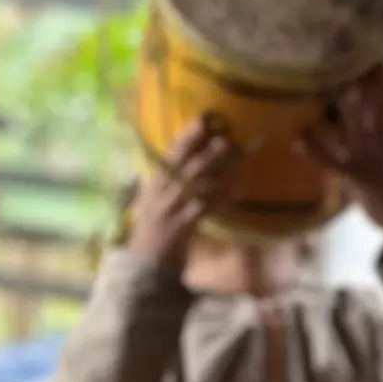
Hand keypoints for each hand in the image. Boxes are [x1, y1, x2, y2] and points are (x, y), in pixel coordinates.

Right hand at [127, 120, 238, 272]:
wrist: (144, 262)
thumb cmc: (152, 228)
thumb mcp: (153, 199)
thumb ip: (166, 179)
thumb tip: (185, 154)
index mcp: (154, 182)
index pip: (168, 153)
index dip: (186, 135)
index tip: (202, 119)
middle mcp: (161, 191)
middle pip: (184, 164)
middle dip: (205, 149)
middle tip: (225, 136)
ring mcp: (171, 208)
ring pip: (196, 182)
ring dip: (218, 167)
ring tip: (235, 153)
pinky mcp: (182, 225)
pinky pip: (205, 207)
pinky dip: (222, 196)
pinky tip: (238, 187)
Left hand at [317, 63, 382, 243]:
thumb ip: (374, 140)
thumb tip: (358, 124)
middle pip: (379, 109)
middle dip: (374, 86)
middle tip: (370, 60)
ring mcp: (370, 160)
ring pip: (359, 129)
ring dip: (351, 111)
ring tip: (344, 89)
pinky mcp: (356, 177)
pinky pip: (331, 162)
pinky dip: (313, 152)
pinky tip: (297, 141)